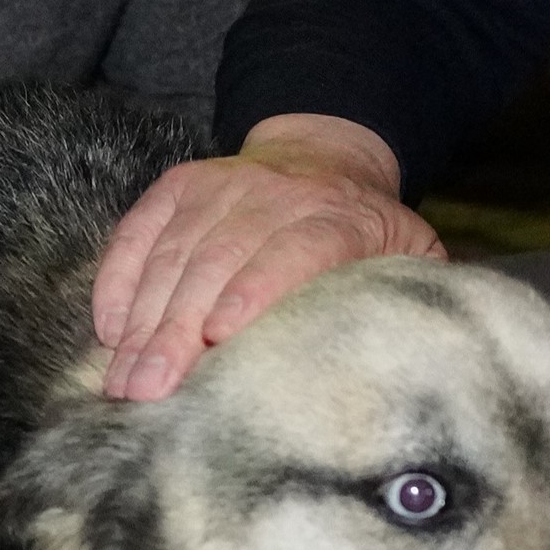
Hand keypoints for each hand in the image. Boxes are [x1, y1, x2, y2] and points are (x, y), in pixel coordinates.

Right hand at [92, 113, 443, 399]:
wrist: (324, 156)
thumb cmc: (367, 234)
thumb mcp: (411, 254)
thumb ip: (417, 296)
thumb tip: (440, 367)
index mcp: (338, 217)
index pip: (292, 252)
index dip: (254, 290)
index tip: (219, 338)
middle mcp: (273, 196)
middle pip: (217, 262)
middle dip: (177, 331)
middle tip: (149, 393)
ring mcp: (219, 187)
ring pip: (171, 254)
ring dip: (141, 321)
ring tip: (121, 381)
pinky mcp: (178, 186)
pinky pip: (137, 233)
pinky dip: (117, 281)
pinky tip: (108, 331)